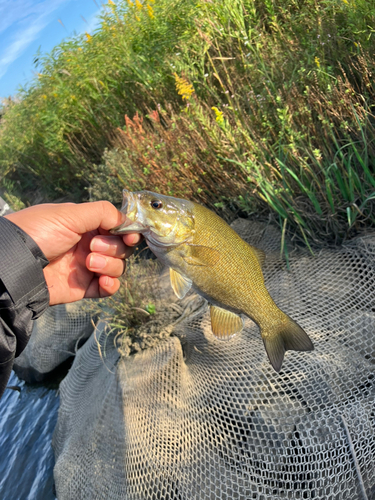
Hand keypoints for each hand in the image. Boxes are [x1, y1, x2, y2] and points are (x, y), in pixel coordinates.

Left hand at [5, 201, 140, 304]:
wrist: (16, 264)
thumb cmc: (39, 232)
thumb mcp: (70, 213)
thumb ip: (103, 212)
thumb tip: (127, 220)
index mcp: (86, 225)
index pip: (118, 228)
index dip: (128, 231)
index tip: (130, 235)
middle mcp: (89, 245)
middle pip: (121, 248)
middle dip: (113, 247)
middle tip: (92, 246)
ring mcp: (87, 267)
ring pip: (117, 267)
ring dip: (110, 265)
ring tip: (89, 263)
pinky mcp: (83, 287)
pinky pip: (108, 289)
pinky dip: (111, 285)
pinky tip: (103, 281)